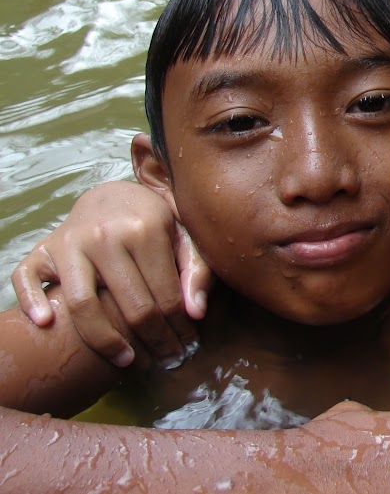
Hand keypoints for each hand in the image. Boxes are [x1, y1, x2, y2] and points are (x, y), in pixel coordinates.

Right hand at [11, 181, 212, 367]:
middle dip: (154, 342)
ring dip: (105, 342)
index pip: (164, 296)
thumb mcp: (184, 235)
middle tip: (167, 361)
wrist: (111, 195)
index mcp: (144, 229)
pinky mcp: (42, 251)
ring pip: (82, 304)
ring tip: (128, 361)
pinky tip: (47, 325)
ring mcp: (69, 244)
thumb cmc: (153, 222)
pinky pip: (26, 279)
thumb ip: (196, 270)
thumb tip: (196, 314)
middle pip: (130, 306)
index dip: (179, 328)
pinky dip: (31, 302)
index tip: (187, 347)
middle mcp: (104, 236)